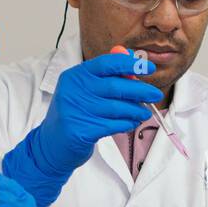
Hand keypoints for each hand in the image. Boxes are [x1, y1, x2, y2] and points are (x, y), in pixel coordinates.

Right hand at [3, 50, 162, 205]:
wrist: (52, 144)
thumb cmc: (74, 115)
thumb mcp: (84, 91)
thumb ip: (106, 77)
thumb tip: (132, 63)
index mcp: (75, 76)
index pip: (106, 64)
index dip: (130, 65)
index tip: (148, 69)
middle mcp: (73, 91)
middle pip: (115, 87)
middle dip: (140, 91)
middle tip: (155, 95)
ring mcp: (75, 111)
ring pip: (117, 108)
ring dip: (136, 110)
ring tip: (144, 113)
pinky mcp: (80, 131)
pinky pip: (113, 125)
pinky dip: (127, 124)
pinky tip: (131, 123)